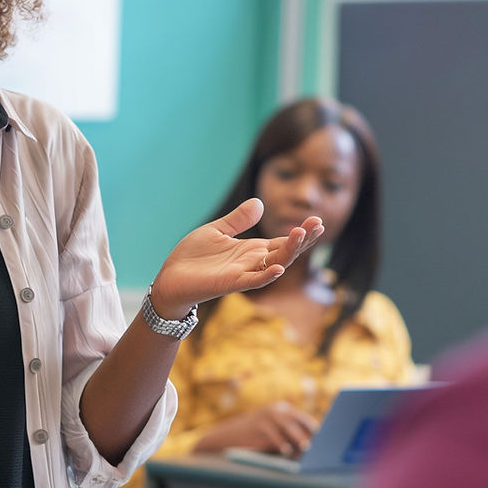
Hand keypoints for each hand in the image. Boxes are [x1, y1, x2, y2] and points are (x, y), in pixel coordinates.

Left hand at [149, 198, 324, 316]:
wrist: (170, 279)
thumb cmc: (193, 258)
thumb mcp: (216, 231)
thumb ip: (237, 220)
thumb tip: (259, 203)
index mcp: (252, 250)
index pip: (284, 241)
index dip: (301, 233)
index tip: (317, 220)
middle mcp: (253, 263)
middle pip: (286, 252)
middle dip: (303, 239)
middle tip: (317, 224)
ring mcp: (243, 274)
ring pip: (274, 264)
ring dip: (289, 251)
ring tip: (302, 234)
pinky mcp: (230, 283)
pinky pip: (253, 281)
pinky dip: (266, 275)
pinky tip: (279, 267)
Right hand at [193, 401, 318, 456]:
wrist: (229, 436)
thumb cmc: (256, 438)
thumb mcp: (273, 431)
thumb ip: (289, 434)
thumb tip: (311, 446)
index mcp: (282, 409)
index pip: (303, 419)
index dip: (315, 429)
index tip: (327, 439)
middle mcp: (276, 410)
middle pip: (298, 420)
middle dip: (310, 432)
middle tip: (321, 443)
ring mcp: (266, 415)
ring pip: (288, 426)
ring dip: (298, 438)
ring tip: (307, 447)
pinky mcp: (258, 424)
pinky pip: (273, 434)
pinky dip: (281, 443)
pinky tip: (287, 450)